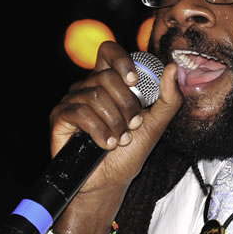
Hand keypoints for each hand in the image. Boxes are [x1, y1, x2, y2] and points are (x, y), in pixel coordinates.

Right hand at [48, 41, 182, 233]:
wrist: (110, 182)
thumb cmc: (131, 151)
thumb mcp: (157, 123)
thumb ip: (169, 97)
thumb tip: (173, 67)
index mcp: (109, 81)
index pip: (109, 51)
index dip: (122, 61)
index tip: (135, 81)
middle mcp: (88, 86)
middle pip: (106, 75)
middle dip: (126, 105)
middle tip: (132, 125)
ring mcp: (72, 100)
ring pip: (95, 95)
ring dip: (114, 122)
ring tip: (120, 139)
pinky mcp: (60, 117)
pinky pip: (80, 112)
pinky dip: (99, 131)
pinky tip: (107, 144)